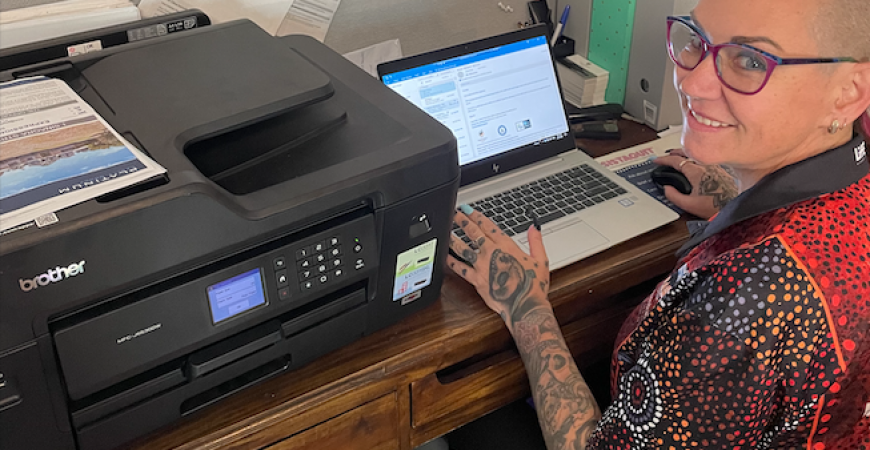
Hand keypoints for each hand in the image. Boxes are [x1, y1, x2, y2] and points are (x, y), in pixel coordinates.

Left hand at [446, 205, 550, 329]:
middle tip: (453, 214)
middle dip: (461, 221)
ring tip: (446, 231)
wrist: (524, 304)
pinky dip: (452, 262)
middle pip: (472, 233)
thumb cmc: (533, 285)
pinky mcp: (476, 280)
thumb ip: (536, 241)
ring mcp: (481, 266)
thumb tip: (534, 228)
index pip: (487, 226)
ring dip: (453, 238)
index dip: (476, 215)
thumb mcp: (540, 259)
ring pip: (463, 248)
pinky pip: (460, 269)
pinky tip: (445, 257)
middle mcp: (491, 253)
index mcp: (506, 245)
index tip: (467, 209)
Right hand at [653, 150, 737, 219]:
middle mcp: (706, 166)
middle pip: (687, 153)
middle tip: (667, 155)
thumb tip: (666, 189)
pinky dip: (696, 160)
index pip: (676, 161)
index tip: (657, 160)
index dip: (664, 160)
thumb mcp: (689, 205)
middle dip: (675, 153)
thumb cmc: (715, 207)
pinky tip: (696, 166)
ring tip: (680, 159)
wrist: (734, 208)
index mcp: (696, 172)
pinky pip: (705, 160)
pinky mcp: (721, 171)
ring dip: (686, 156)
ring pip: (697, 156)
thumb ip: (674, 196)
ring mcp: (715, 167)